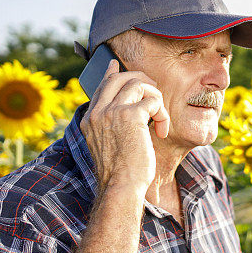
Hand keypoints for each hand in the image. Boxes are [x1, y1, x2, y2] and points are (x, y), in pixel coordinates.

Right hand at [80, 60, 169, 193]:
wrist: (120, 187)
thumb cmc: (121, 173)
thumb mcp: (109, 146)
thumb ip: (112, 127)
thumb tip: (131, 111)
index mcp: (89, 120)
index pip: (100, 87)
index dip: (111, 74)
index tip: (115, 65)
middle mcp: (97, 113)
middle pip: (118, 78)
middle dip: (140, 79)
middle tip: (154, 91)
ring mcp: (112, 112)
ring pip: (138, 84)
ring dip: (155, 99)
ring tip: (159, 119)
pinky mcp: (130, 116)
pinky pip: (154, 101)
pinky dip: (162, 115)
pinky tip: (161, 131)